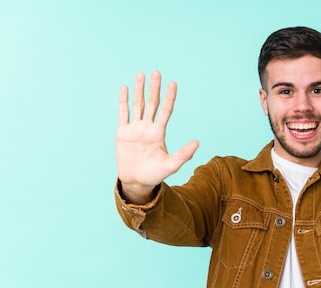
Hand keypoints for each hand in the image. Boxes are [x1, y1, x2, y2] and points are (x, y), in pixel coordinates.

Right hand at [116, 70, 198, 203]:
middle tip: (157, 72)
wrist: (136, 181)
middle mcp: (148, 127)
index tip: (173, 84)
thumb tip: (197, 142)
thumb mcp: (171, 165)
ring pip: (138, 105)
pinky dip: (123, 101)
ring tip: (140, 74)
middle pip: (152, 103)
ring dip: (139, 90)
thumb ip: (184, 154)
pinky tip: (124, 88)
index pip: (166, 111)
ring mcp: (135, 129)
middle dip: (155, 88)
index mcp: (159, 133)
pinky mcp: (122, 132)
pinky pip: (123, 113)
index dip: (169, 97)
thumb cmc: (155, 174)